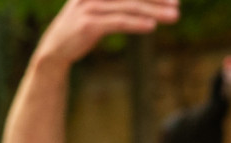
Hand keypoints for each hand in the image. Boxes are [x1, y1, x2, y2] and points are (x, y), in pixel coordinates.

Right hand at [34, 0, 180, 68]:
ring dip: (154, 11)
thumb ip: (117, 3)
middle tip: (177, 4)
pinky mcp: (88, 25)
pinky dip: (136, 23)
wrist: (54, 50)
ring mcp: (89, 7)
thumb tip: (146, 5)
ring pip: (129, 6)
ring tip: (173, 17)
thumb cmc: (81, 29)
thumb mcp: (97, 9)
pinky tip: (151, 27)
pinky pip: (118, 21)